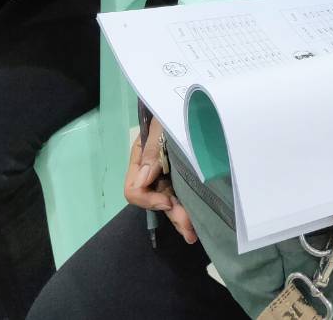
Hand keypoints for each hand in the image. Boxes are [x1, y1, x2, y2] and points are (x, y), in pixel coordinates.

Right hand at [125, 117, 196, 242]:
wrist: (198, 100)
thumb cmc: (177, 105)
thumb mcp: (163, 122)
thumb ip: (153, 149)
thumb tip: (143, 179)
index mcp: (142, 156)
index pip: (134, 189)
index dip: (149, 199)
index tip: (168, 201)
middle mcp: (152, 169)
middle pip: (154, 200)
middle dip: (171, 214)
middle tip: (190, 229)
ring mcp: (167, 172)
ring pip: (168, 202)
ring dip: (180, 217)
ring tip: (194, 232)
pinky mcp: (183, 173)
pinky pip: (181, 195)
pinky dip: (187, 208)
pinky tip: (197, 219)